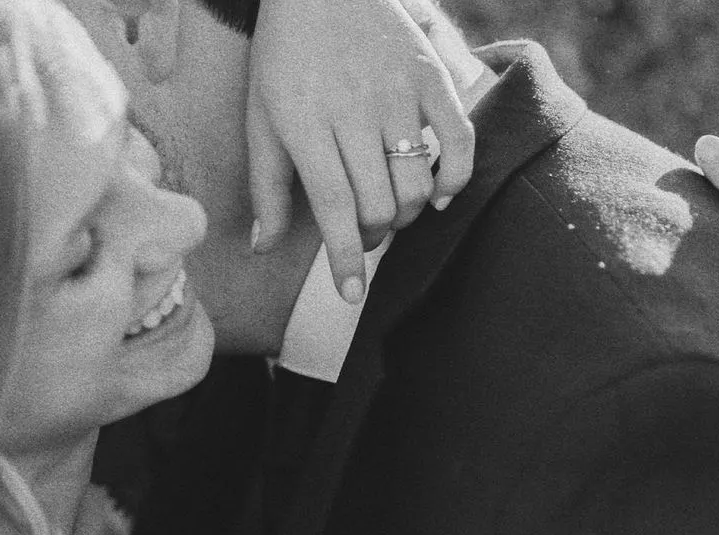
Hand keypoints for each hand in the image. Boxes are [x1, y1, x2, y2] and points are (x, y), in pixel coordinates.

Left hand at [248, 0, 474, 301]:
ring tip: (392, 208)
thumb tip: (262, 248)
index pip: (334, 210)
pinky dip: (454, 177)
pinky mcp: (430, 75)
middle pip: (379, 206)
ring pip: (416, 185)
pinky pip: (458, 140)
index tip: (352, 294)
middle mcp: (354, 111)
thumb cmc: (284, 58)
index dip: (346, 260)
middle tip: (364, 233)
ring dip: (407, 214)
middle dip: (373, 237)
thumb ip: (265, 187)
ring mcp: (397, 92)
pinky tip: (440, 192)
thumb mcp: (261, 119)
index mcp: (306, 125)